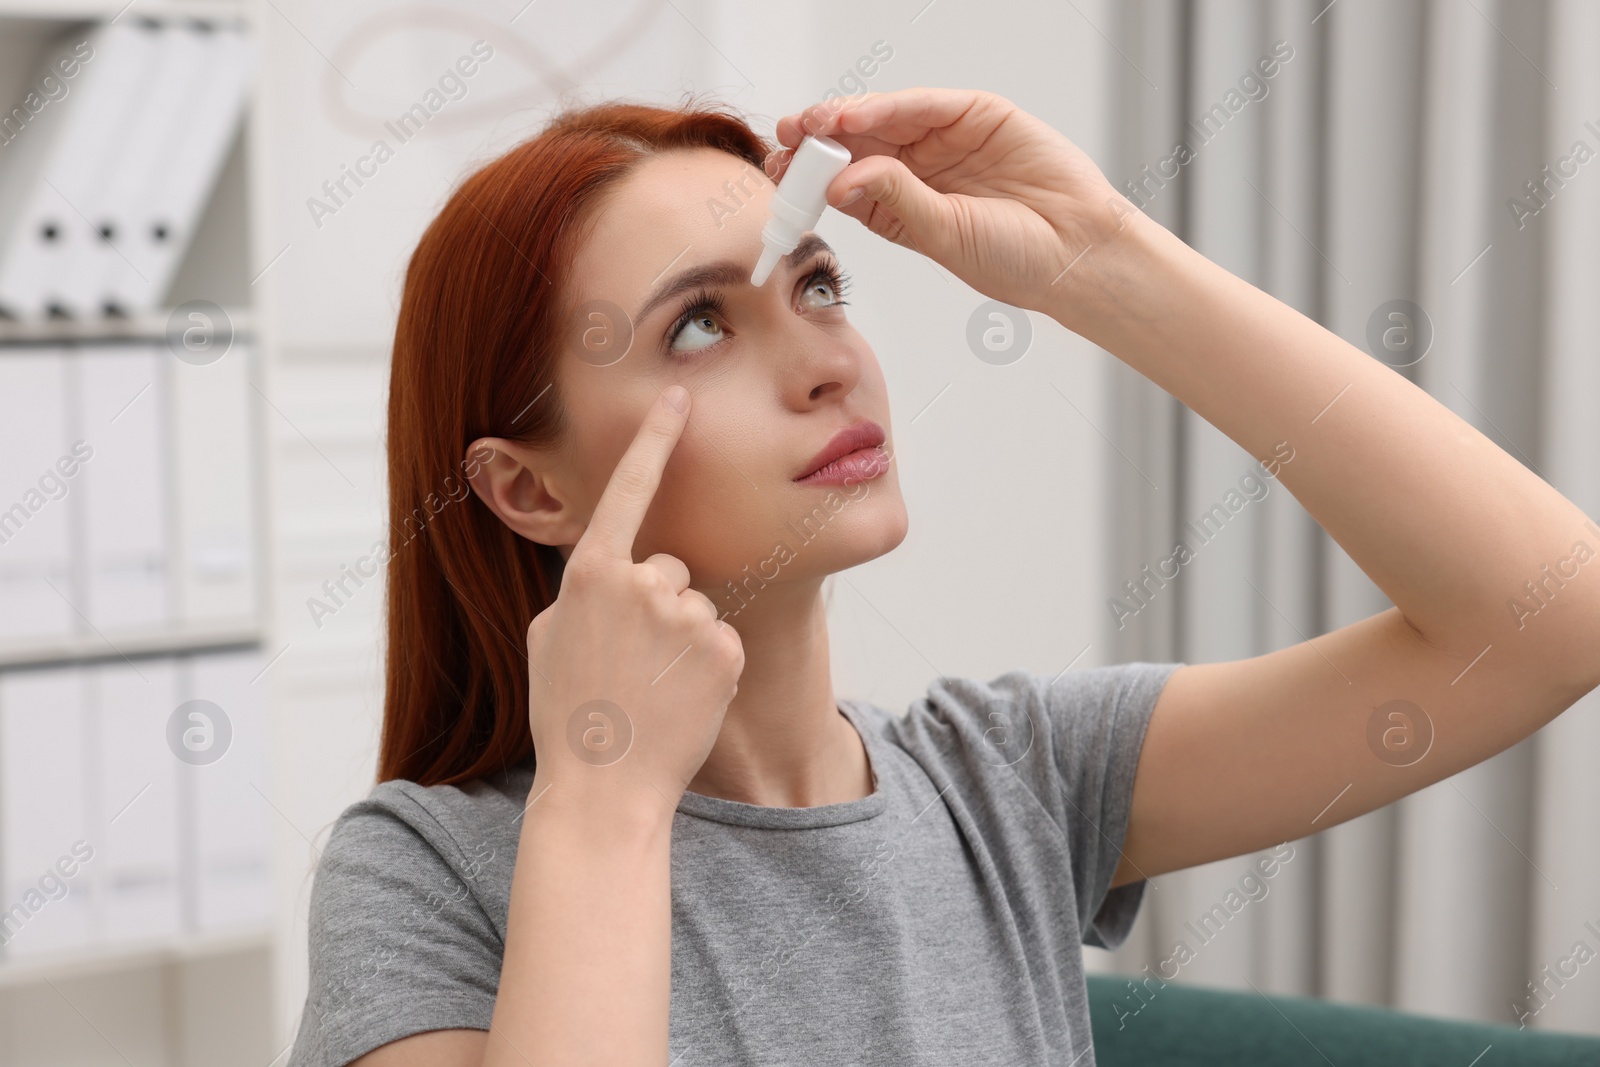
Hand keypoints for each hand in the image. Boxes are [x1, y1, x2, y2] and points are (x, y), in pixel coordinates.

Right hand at [524, 386, 743, 823]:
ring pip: (695, 607)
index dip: (655, 438)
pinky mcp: (724, 648)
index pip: (629, 489)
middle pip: (667, 569)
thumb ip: (584, 591)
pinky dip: (705, 668)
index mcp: (591, 573)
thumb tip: (611, 574)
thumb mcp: (550, 638)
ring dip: (680, 641)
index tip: (678, 396)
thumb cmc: (566, 715)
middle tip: (630, 666)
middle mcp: (643, 581)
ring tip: (650, 690)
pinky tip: (679, 702)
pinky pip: (719, 641)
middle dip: (656, 606)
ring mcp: (687, 615)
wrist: (603, 789)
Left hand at [772, 88, 1135, 322]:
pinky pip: (925, 105)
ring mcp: (947, 139)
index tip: (777, 174)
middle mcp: (920, 169)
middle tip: (784, 140)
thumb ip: (895, 203)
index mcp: (902, 206)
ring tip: (811, 125)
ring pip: (885, 119)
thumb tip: (842, 180)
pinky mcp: (978, 114)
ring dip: (844, 119)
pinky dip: (889, 107)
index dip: (810, 175)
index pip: (845, 181)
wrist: (1078, 253)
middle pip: (857, 144)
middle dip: (817, 140)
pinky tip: (856, 118)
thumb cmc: (1016, 260)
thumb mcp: (942, 237)